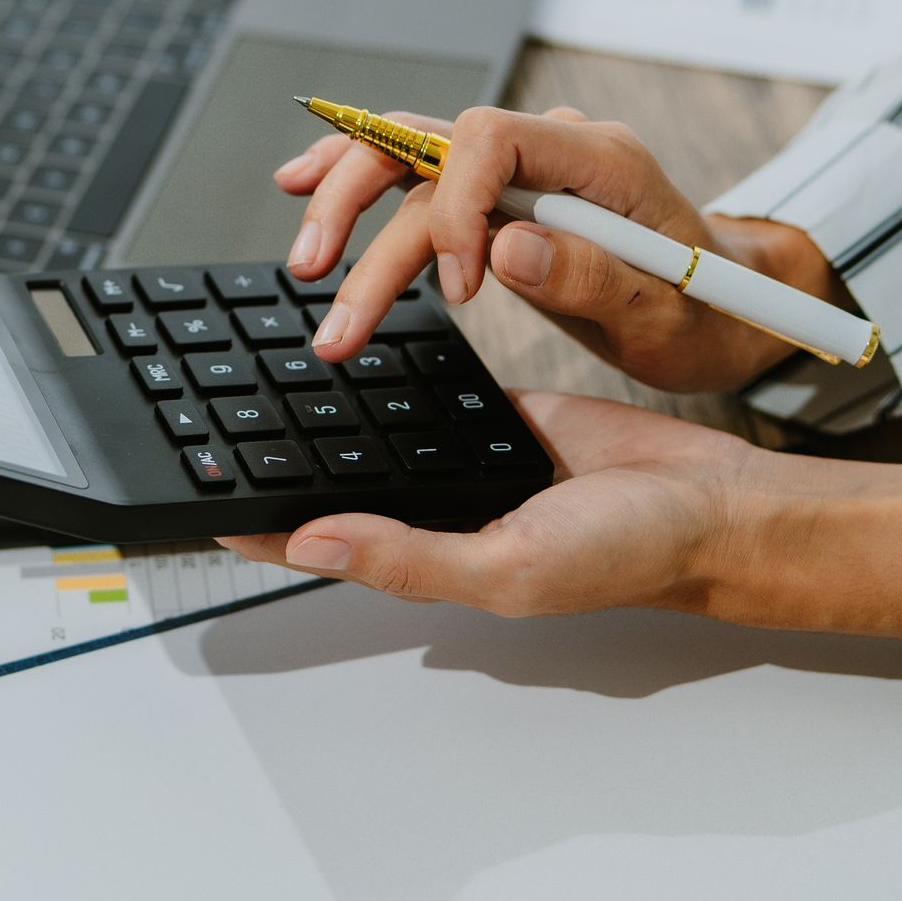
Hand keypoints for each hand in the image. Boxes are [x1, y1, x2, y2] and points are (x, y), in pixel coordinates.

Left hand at [220, 391, 901, 638]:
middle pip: (334, 479)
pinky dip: (394, 367)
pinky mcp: (496, 410)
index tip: (187, 492)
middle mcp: (436, 507)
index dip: (252, 523)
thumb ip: (409, 555)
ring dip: (328, 405)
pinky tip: (358, 336)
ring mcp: (463, 456)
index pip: (315, 540)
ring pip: (374, 426)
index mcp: (429, 554)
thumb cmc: (630, 554)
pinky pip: (429, 384)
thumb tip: (309, 540)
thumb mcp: (511, 565)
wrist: (714, 497)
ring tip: (265, 372)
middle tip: (209, 416)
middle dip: (275, 455)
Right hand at [276, 104, 846, 391]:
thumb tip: (504, 248)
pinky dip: (362, 183)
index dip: (455, 205)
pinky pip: (421, 174)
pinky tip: (308, 193)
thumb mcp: (665, 315)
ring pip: (412, 157)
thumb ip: (591, 277)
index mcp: (601, 160)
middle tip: (319, 275)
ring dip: (346, 202)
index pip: (494, 138)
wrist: (729, 305)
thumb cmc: (707, 312)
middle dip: (362, 203)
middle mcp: (554, 147)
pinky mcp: (502, 194)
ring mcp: (524, 166)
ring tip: (304, 260)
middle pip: (431, 143)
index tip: (455, 289)